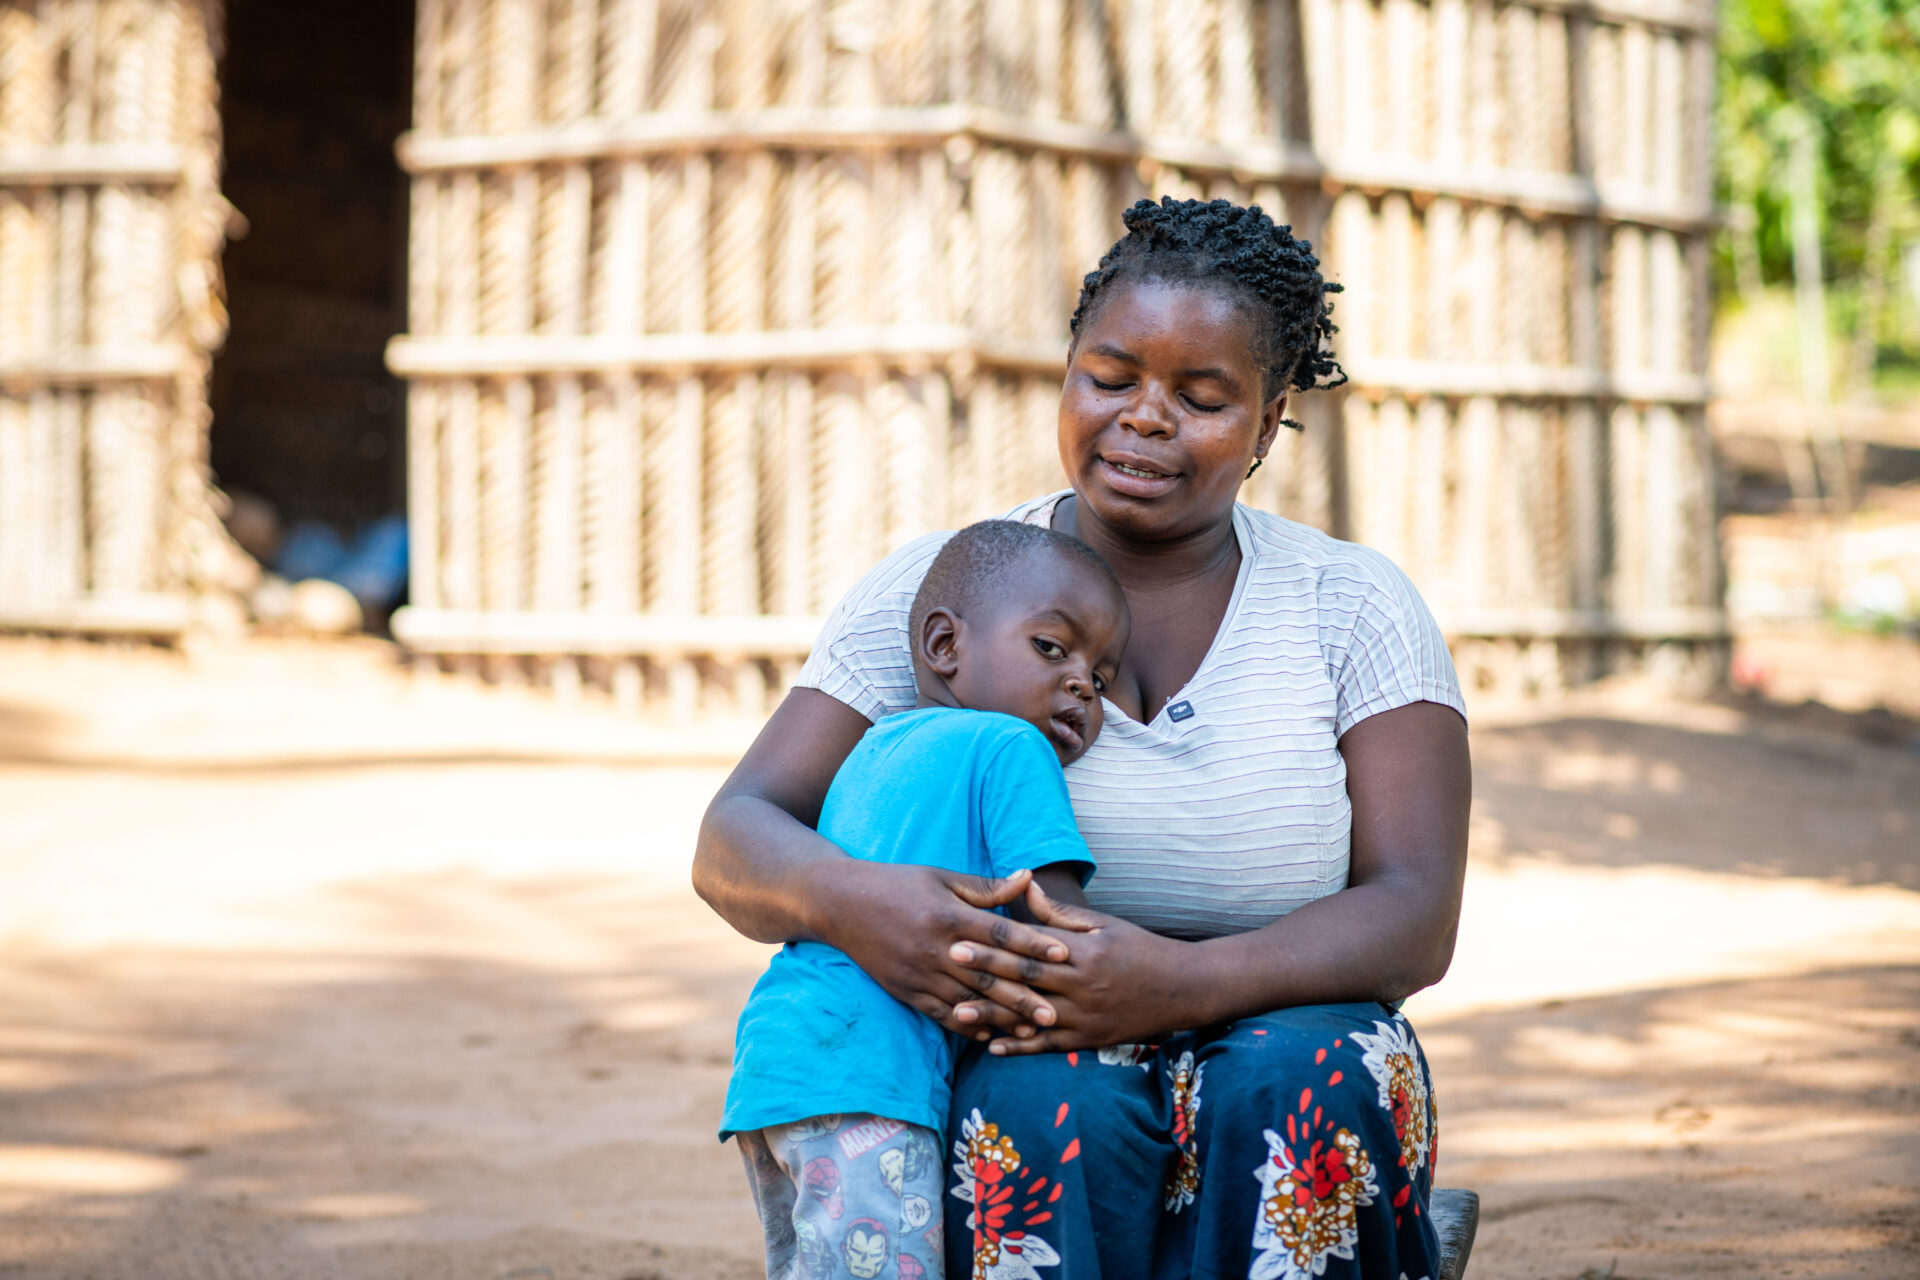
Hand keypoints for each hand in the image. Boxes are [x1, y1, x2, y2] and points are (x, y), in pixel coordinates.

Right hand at [812, 861, 1076, 1039]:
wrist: (841, 904)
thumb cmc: (897, 883)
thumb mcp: (941, 877)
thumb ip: (986, 886)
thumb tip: (1028, 877)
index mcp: (947, 915)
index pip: (999, 933)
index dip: (1032, 944)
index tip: (1063, 953)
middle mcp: (935, 948)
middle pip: (988, 975)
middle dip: (1023, 994)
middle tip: (1056, 1011)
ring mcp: (918, 973)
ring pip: (967, 1001)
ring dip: (1000, 1017)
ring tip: (1031, 1031)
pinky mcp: (905, 990)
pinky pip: (939, 1013)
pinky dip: (965, 1025)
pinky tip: (989, 1035)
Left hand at [948, 880, 1198, 1054]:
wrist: (1182, 989)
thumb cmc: (1140, 949)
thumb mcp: (1104, 924)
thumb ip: (1059, 912)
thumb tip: (1022, 884)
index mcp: (1083, 951)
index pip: (1029, 947)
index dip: (993, 943)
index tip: (960, 936)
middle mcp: (1082, 984)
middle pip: (1024, 979)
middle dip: (984, 972)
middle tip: (948, 963)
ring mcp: (1085, 1016)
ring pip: (1031, 1016)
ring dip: (993, 1015)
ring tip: (957, 1012)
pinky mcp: (1090, 1040)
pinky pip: (1049, 1046)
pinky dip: (1021, 1048)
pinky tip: (993, 1047)